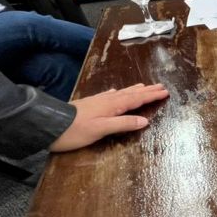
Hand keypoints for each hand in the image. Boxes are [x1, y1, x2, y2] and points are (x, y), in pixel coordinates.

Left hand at [50, 83, 169, 151]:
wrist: (50, 125)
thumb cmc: (77, 130)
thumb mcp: (102, 129)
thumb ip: (124, 124)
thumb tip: (145, 121)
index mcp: (113, 106)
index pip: (137, 99)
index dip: (151, 96)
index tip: (165, 92)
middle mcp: (108, 100)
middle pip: (131, 94)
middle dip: (146, 90)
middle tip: (160, 86)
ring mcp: (98, 101)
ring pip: (121, 93)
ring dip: (134, 90)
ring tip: (144, 86)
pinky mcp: (90, 104)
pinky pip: (110, 95)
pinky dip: (118, 92)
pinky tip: (116, 92)